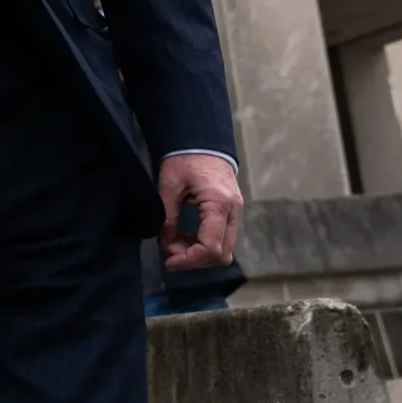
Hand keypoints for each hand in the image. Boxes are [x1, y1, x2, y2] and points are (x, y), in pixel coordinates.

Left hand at [158, 153, 242, 271]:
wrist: (203, 141)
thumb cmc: (185, 158)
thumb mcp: (170, 186)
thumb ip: (168, 217)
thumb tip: (166, 244)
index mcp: (218, 203)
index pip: (211, 247)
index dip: (189, 260)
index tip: (168, 261)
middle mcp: (233, 211)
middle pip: (221, 254)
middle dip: (195, 260)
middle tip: (170, 251)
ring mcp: (235, 213)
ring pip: (224, 250)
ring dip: (199, 254)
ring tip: (175, 243)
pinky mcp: (231, 212)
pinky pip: (222, 239)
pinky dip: (204, 245)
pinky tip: (186, 237)